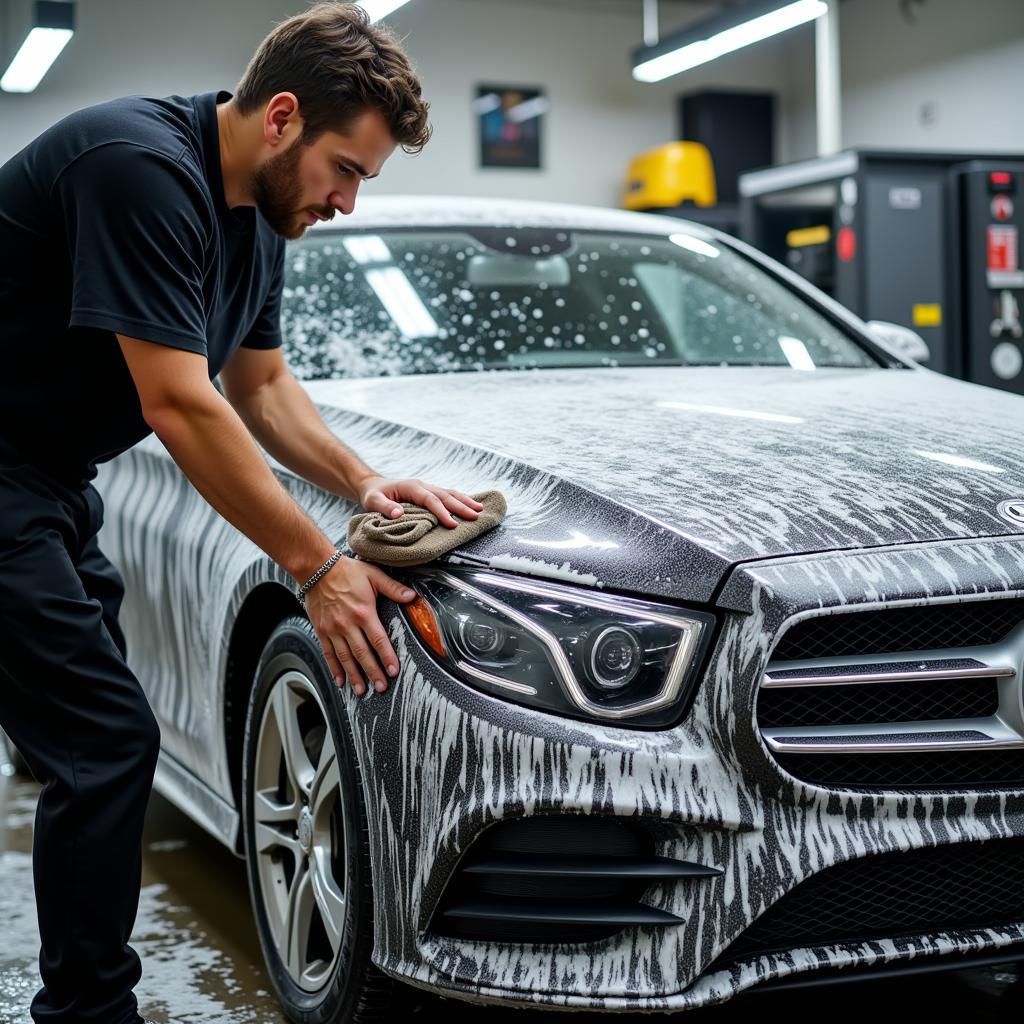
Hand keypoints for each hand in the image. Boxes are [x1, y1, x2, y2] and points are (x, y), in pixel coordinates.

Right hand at [303, 555, 416, 695]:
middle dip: (373, 672)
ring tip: (362, 690)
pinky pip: (328, 654)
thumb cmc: (347, 571)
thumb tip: (411, 596)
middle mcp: (347, 624)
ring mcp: (333, 629)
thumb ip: (393, 588)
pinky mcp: (322, 631)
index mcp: (363, 612)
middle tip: (381, 687)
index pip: (378, 640)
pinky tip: (340, 681)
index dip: (387, 657)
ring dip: (354, 675)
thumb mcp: (373, 575)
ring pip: (345, 658)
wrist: (317, 569)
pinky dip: (335, 669)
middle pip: (362, 654)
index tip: (393, 671)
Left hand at [356, 475, 484, 528]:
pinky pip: (447, 496)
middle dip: (461, 506)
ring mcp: (427, 488)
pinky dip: (460, 501)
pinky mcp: (429, 493)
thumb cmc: (373, 495)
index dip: (442, 512)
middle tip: (476, 516)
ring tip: (480, 510)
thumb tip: (398, 514)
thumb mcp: (372, 501)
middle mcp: (423, 485)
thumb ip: (384, 507)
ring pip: (450, 493)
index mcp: (412, 487)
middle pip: (445, 495)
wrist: (373, 486)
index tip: (452, 524)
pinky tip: (471, 506)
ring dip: (465, 501)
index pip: (430, 500)